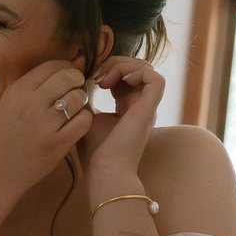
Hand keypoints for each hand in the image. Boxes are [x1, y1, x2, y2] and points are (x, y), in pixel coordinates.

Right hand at [0, 60, 92, 192]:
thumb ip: (33, 88)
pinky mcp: (57, 144)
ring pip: (79, 98)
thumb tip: (64, 71)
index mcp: (17, 91)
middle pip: (68, 77)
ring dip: (82, 101)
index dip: (67, 67)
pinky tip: (76, 124)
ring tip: (74, 109)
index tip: (69, 77)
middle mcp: (30, 104)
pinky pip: (84, 121)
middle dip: (77, 81)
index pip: (52, 65)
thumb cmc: (3, 138)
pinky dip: (84, 119)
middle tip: (76, 90)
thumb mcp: (9, 105)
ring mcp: (44, 125)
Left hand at [80, 55, 164, 187]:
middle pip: (136, 68)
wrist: (105, 171)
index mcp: (127, 108)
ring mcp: (147, 107)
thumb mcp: (87, 118)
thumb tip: (80, 81)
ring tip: (103, 80)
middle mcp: (141, 105)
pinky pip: (155, 79)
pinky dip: (136, 72)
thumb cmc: (95, 152)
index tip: (89, 79)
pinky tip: (116, 82)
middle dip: (115, 64)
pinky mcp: (150, 109)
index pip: (125, 76)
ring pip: (146, 69)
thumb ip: (88, 99)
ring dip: (123, 66)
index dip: (108, 69)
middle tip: (96, 76)